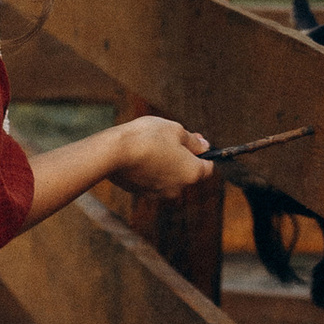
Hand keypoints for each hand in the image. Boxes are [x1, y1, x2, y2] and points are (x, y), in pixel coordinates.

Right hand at [18, 108, 212, 229]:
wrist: (114, 153)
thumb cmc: (148, 138)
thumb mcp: (176, 130)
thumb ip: (193, 141)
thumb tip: (205, 146)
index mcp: (192, 173)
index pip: (208, 167)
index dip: (203, 152)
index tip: (193, 140)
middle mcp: (179, 188)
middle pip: (188, 172)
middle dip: (182, 157)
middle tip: (169, 139)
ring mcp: (160, 193)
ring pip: (169, 177)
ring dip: (166, 164)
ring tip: (151, 146)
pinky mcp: (142, 193)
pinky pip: (153, 181)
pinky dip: (150, 170)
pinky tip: (139, 156)